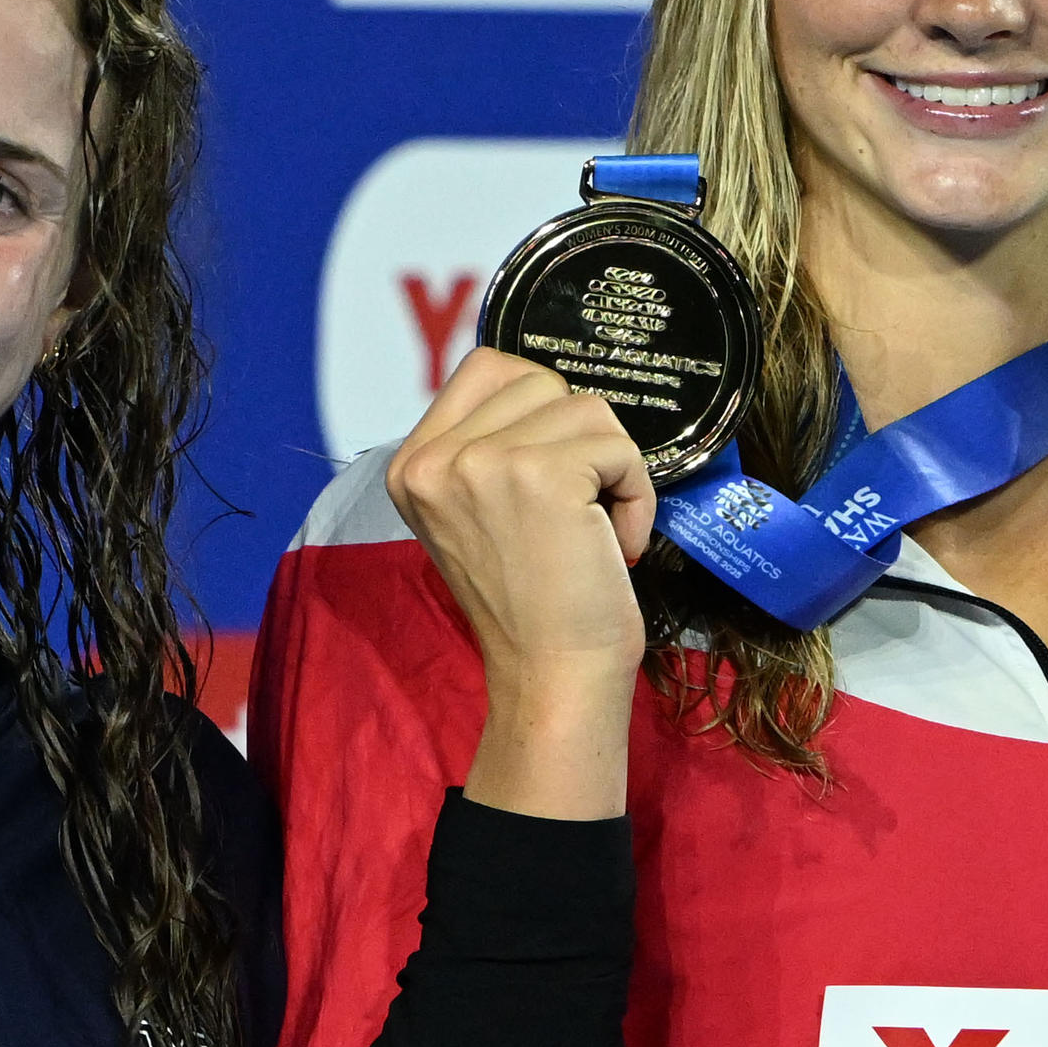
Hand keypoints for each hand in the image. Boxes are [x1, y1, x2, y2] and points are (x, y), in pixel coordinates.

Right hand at [383, 347, 654, 818]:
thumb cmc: (534, 604)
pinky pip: (619, 445)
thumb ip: (487, 449)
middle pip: (540, 381)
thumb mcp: (479, 514)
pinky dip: (637, 494)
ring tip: (596, 529)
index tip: (554, 480)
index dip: (541, 411)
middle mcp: (432, 460)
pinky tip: (615, 544)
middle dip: (579, 440)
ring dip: (612, 467)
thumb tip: (549, 391)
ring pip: (586, 406)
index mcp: (410, 465)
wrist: (550, 678)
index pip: (488, 368)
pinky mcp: (538, 474)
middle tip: (576, 512)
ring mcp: (480, 463)